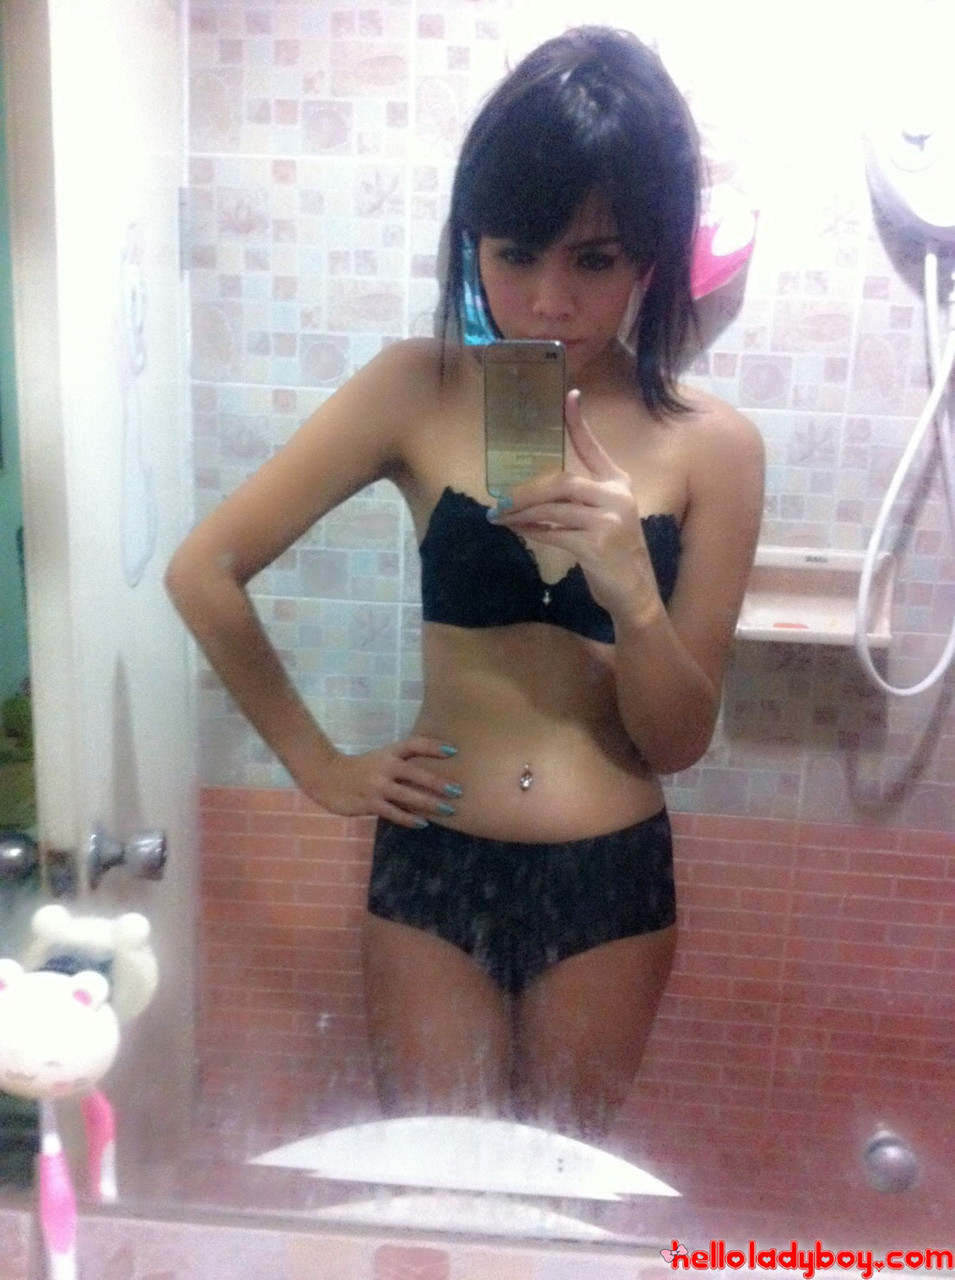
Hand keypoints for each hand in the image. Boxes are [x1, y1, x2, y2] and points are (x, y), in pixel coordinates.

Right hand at [305, 735, 461, 828]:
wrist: (327, 778)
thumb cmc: (361, 769)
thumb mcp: (380, 759)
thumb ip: (401, 763)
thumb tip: (431, 770)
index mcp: (388, 752)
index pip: (414, 745)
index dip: (433, 746)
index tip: (454, 751)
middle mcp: (384, 767)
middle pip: (416, 773)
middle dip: (438, 783)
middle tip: (458, 790)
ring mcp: (377, 786)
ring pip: (409, 796)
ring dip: (430, 804)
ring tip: (449, 810)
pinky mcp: (370, 803)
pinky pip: (394, 813)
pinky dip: (410, 819)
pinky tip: (423, 823)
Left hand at [490, 390, 658, 618]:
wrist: (636, 594)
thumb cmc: (615, 556)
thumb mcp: (603, 521)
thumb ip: (575, 505)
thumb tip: (530, 500)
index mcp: (620, 485)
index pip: (595, 449)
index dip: (581, 424)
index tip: (570, 396)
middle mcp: (617, 497)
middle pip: (561, 482)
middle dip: (526, 492)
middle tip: (500, 501)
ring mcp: (609, 521)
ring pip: (553, 508)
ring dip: (521, 513)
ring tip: (500, 518)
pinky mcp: (597, 545)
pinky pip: (553, 532)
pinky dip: (532, 531)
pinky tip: (518, 531)